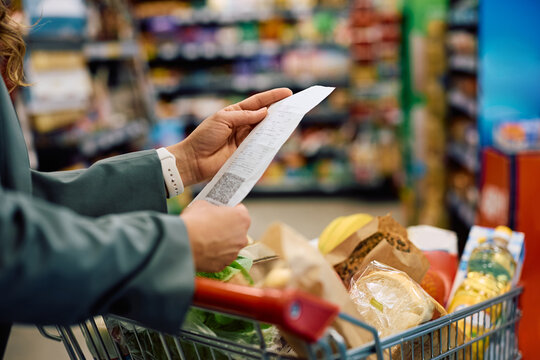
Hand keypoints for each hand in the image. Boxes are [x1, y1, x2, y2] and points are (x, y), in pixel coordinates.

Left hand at [167, 88, 291, 185]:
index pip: (257, 102)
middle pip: (264, 115)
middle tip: (294, 106)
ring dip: (277, 125)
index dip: (272, 97)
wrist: (194, 160)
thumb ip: (244, 116)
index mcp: (235, 112)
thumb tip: (265, 113)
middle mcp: (242, 124)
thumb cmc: (204, 136)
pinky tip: (279, 136)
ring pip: (264, 130)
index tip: (287, 93)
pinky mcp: (246, 153)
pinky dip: (269, 141)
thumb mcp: (223, 119)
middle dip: (279, 110)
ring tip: (290, 120)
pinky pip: (260, 145)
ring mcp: (245, 139)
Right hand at [181, 200, 250, 271]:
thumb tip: (210, 211)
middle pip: (236, 230)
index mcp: (242, 218)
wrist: (183, 243)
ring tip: (205, 238)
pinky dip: (213, 254)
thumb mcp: (202, 205)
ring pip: (229, 245)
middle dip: (226, 227)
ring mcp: (234, 253)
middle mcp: (242, 237)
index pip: (240, 211)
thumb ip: (212, 208)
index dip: (229, 209)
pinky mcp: (223, 265)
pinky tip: (202, 249)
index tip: (221, 211)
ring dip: (220, 242)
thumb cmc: (195, 222)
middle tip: (212, 224)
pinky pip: (220, 257)